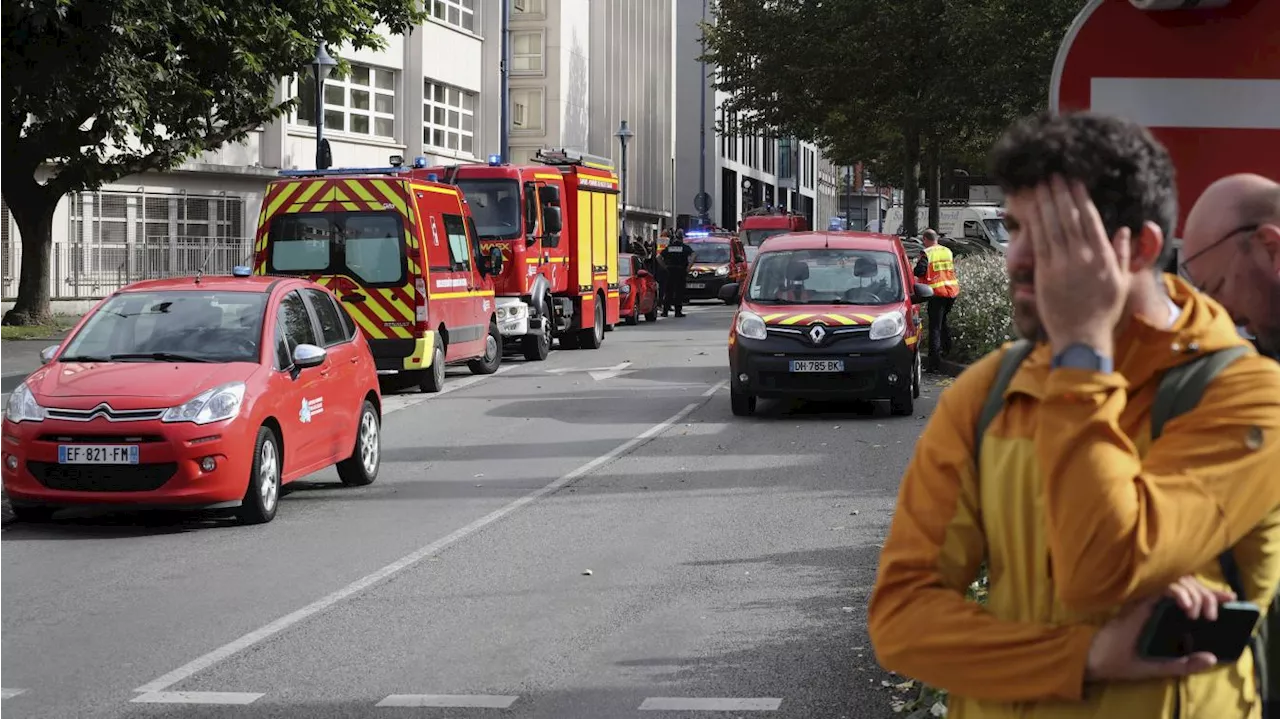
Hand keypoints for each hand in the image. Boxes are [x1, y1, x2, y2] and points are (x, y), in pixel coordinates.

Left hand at [1026, 176, 1132, 356]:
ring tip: (1041, 184)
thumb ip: (1122, 254)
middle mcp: (1083, 257)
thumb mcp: (1121, 282)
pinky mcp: (1045, 273)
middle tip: (1054, 174)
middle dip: (1061, 193)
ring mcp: (1063, 264)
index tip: (1075, 181)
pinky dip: (1035, 223)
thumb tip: (1124, 230)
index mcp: (1104, 257)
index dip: (1081, 198)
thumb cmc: (1102, 312)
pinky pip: (1039, 242)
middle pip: (1070, 218)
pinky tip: (1031, 209)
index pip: (1091, 220)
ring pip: (1053, 226)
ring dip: (1046, 202)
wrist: (1082, 337)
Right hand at [1085, 576, 1234, 681]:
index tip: (1230, 597)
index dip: (1212, 593)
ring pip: (1179, 581)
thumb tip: (1213, 657)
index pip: (1191, 595)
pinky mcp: (1141, 600)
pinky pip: (1164, 587)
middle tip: (1212, 614)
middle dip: (1207, 594)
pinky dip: (1179, 593)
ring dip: (1194, 593)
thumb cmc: (1126, 661)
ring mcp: (1148, 599)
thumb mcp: (1164, 666)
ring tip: (1196, 613)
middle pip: (1189, 583)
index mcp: (1163, 613)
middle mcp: (1157, 602)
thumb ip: (1186, 664)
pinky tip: (1186, 607)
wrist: (1101, 659)